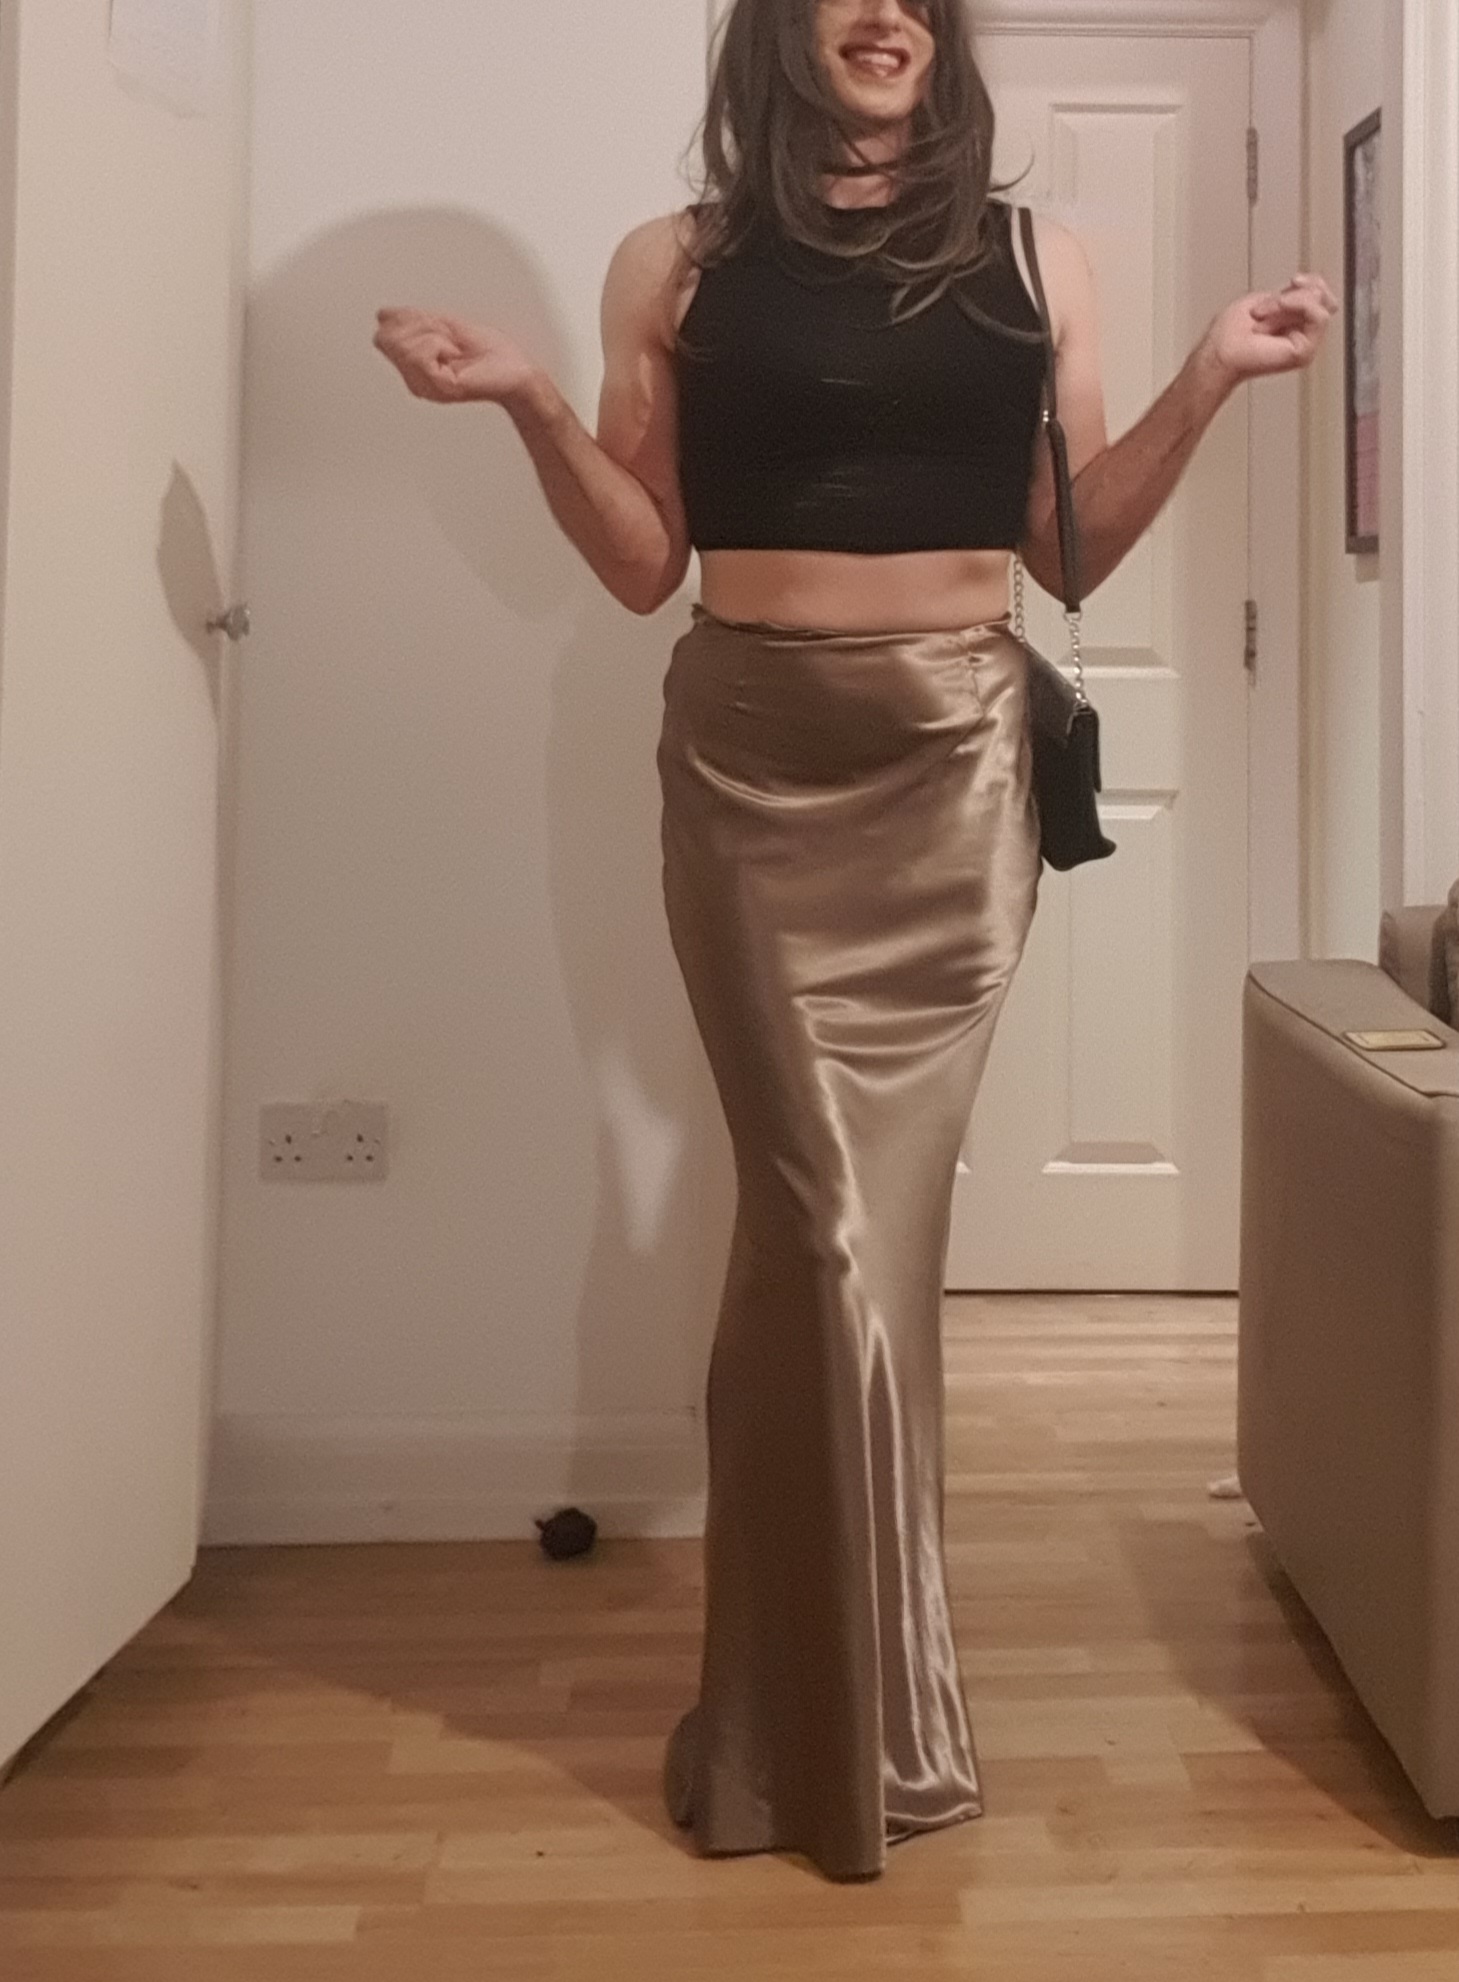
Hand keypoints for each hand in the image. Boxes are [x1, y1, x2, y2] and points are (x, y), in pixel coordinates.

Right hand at [372, 308, 539, 407]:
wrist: (515, 370)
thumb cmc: (491, 352)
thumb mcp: (443, 325)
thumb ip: (411, 320)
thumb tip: (382, 315)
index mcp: (414, 365)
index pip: (383, 332)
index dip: (408, 319)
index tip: (438, 327)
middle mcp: (414, 379)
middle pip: (388, 338)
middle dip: (419, 326)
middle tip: (448, 338)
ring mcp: (424, 386)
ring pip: (403, 346)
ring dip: (433, 335)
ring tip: (454, 348)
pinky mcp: (437, 388)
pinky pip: (421, 354)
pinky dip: (440, 345)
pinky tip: (456, 356)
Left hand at [1200, 273, 1339, 384]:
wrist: (1220, 352)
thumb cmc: (1230, 334)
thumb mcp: (1266, 300)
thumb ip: (1293, 293)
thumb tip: (1313, 288)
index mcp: (1293, 320)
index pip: (1321, 293)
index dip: (1311, 281)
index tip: (1293, 280)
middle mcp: (1302, 332)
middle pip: (1324, 297)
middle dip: (1297, 292)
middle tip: (1272, 303)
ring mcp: (1306, 343)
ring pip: (1322, 305)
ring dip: (1289, 301)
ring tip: (1265, 314)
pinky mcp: (1305, 352)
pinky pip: (1319, 316)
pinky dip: (1297, 306)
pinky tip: (1275, 315)